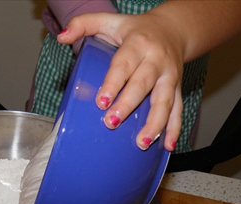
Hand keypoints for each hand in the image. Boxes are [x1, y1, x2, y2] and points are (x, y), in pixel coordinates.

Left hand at [58, 12, 183, 151]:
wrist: (173, 29)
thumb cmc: (135, 30)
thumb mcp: (109, 20)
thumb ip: (84, 24)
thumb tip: (62, 37)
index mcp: (138, 44)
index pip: (124, 65)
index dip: (113, 83)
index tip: (101, 102)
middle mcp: (156, 61)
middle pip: (143, 85)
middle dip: (128, 105)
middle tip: (111, 123)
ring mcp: (169, 77)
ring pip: (165, 101)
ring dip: (155, 123)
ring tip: (142, 142)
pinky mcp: (177, 89)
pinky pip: (178, 110)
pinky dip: (174, 128)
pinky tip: (168, 146)